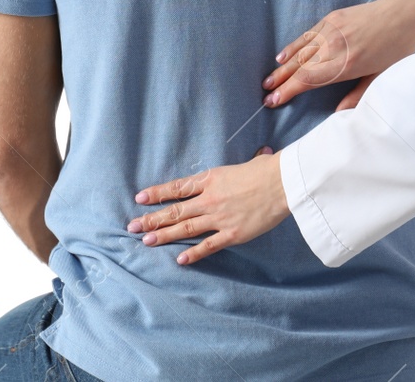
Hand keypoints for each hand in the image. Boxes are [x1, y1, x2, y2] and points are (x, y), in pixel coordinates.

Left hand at [127, 151, 287, 264]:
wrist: (282, 183)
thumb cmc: (266, 170)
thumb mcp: (243, 165)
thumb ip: (237, 170)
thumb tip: (257, 155)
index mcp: (209, 179)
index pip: (177, 188)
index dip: (157, 193)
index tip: (140, 198)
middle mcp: (209, 199)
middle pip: (174, 210)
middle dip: (151, 219)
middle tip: (132, 226)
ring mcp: (218, 217)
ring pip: (184, 228)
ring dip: (164, 235)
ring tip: (146, 241)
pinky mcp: (232, 233)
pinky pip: (208, 245)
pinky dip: (193, 253)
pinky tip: (180, 258)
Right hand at [262, 0, 414, 109]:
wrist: (403, 13)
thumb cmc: (397, 48)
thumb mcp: (382, 76)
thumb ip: (359, 95)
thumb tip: (339, 114)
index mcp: (347, 64)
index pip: (309, 80)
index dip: (289, 91)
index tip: (274, 100)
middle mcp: (334, 46)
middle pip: (300, 67)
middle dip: (281, 82)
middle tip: (266, 93)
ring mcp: (331, 30)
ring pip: (300, 51)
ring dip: (283, 66)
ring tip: (269, 79)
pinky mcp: (332, 18)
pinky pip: (307, 35)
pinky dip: (293, 46)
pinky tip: (282, 56)